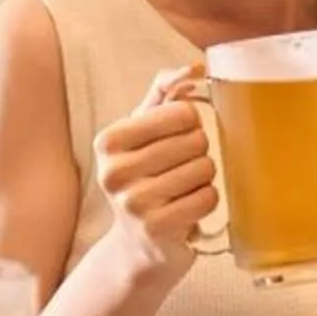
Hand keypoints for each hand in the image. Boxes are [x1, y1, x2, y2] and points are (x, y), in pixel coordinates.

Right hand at [92, 66, 216, 286]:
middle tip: (180, 170)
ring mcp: (134, 203)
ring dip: (203, 178)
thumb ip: (165, 93)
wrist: (137, 247)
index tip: (175, 140)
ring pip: (204, 168)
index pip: (181, 111)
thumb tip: (194, 68)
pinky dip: (207, 200)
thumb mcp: (144, 134)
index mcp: (109, 141)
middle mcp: (114, 172)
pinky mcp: (158, 229)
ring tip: (183, 190)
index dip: (190, 124)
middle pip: (195, 140)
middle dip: (198, 153)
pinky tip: (189, 208)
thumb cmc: (144, 180)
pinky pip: (208, 197)